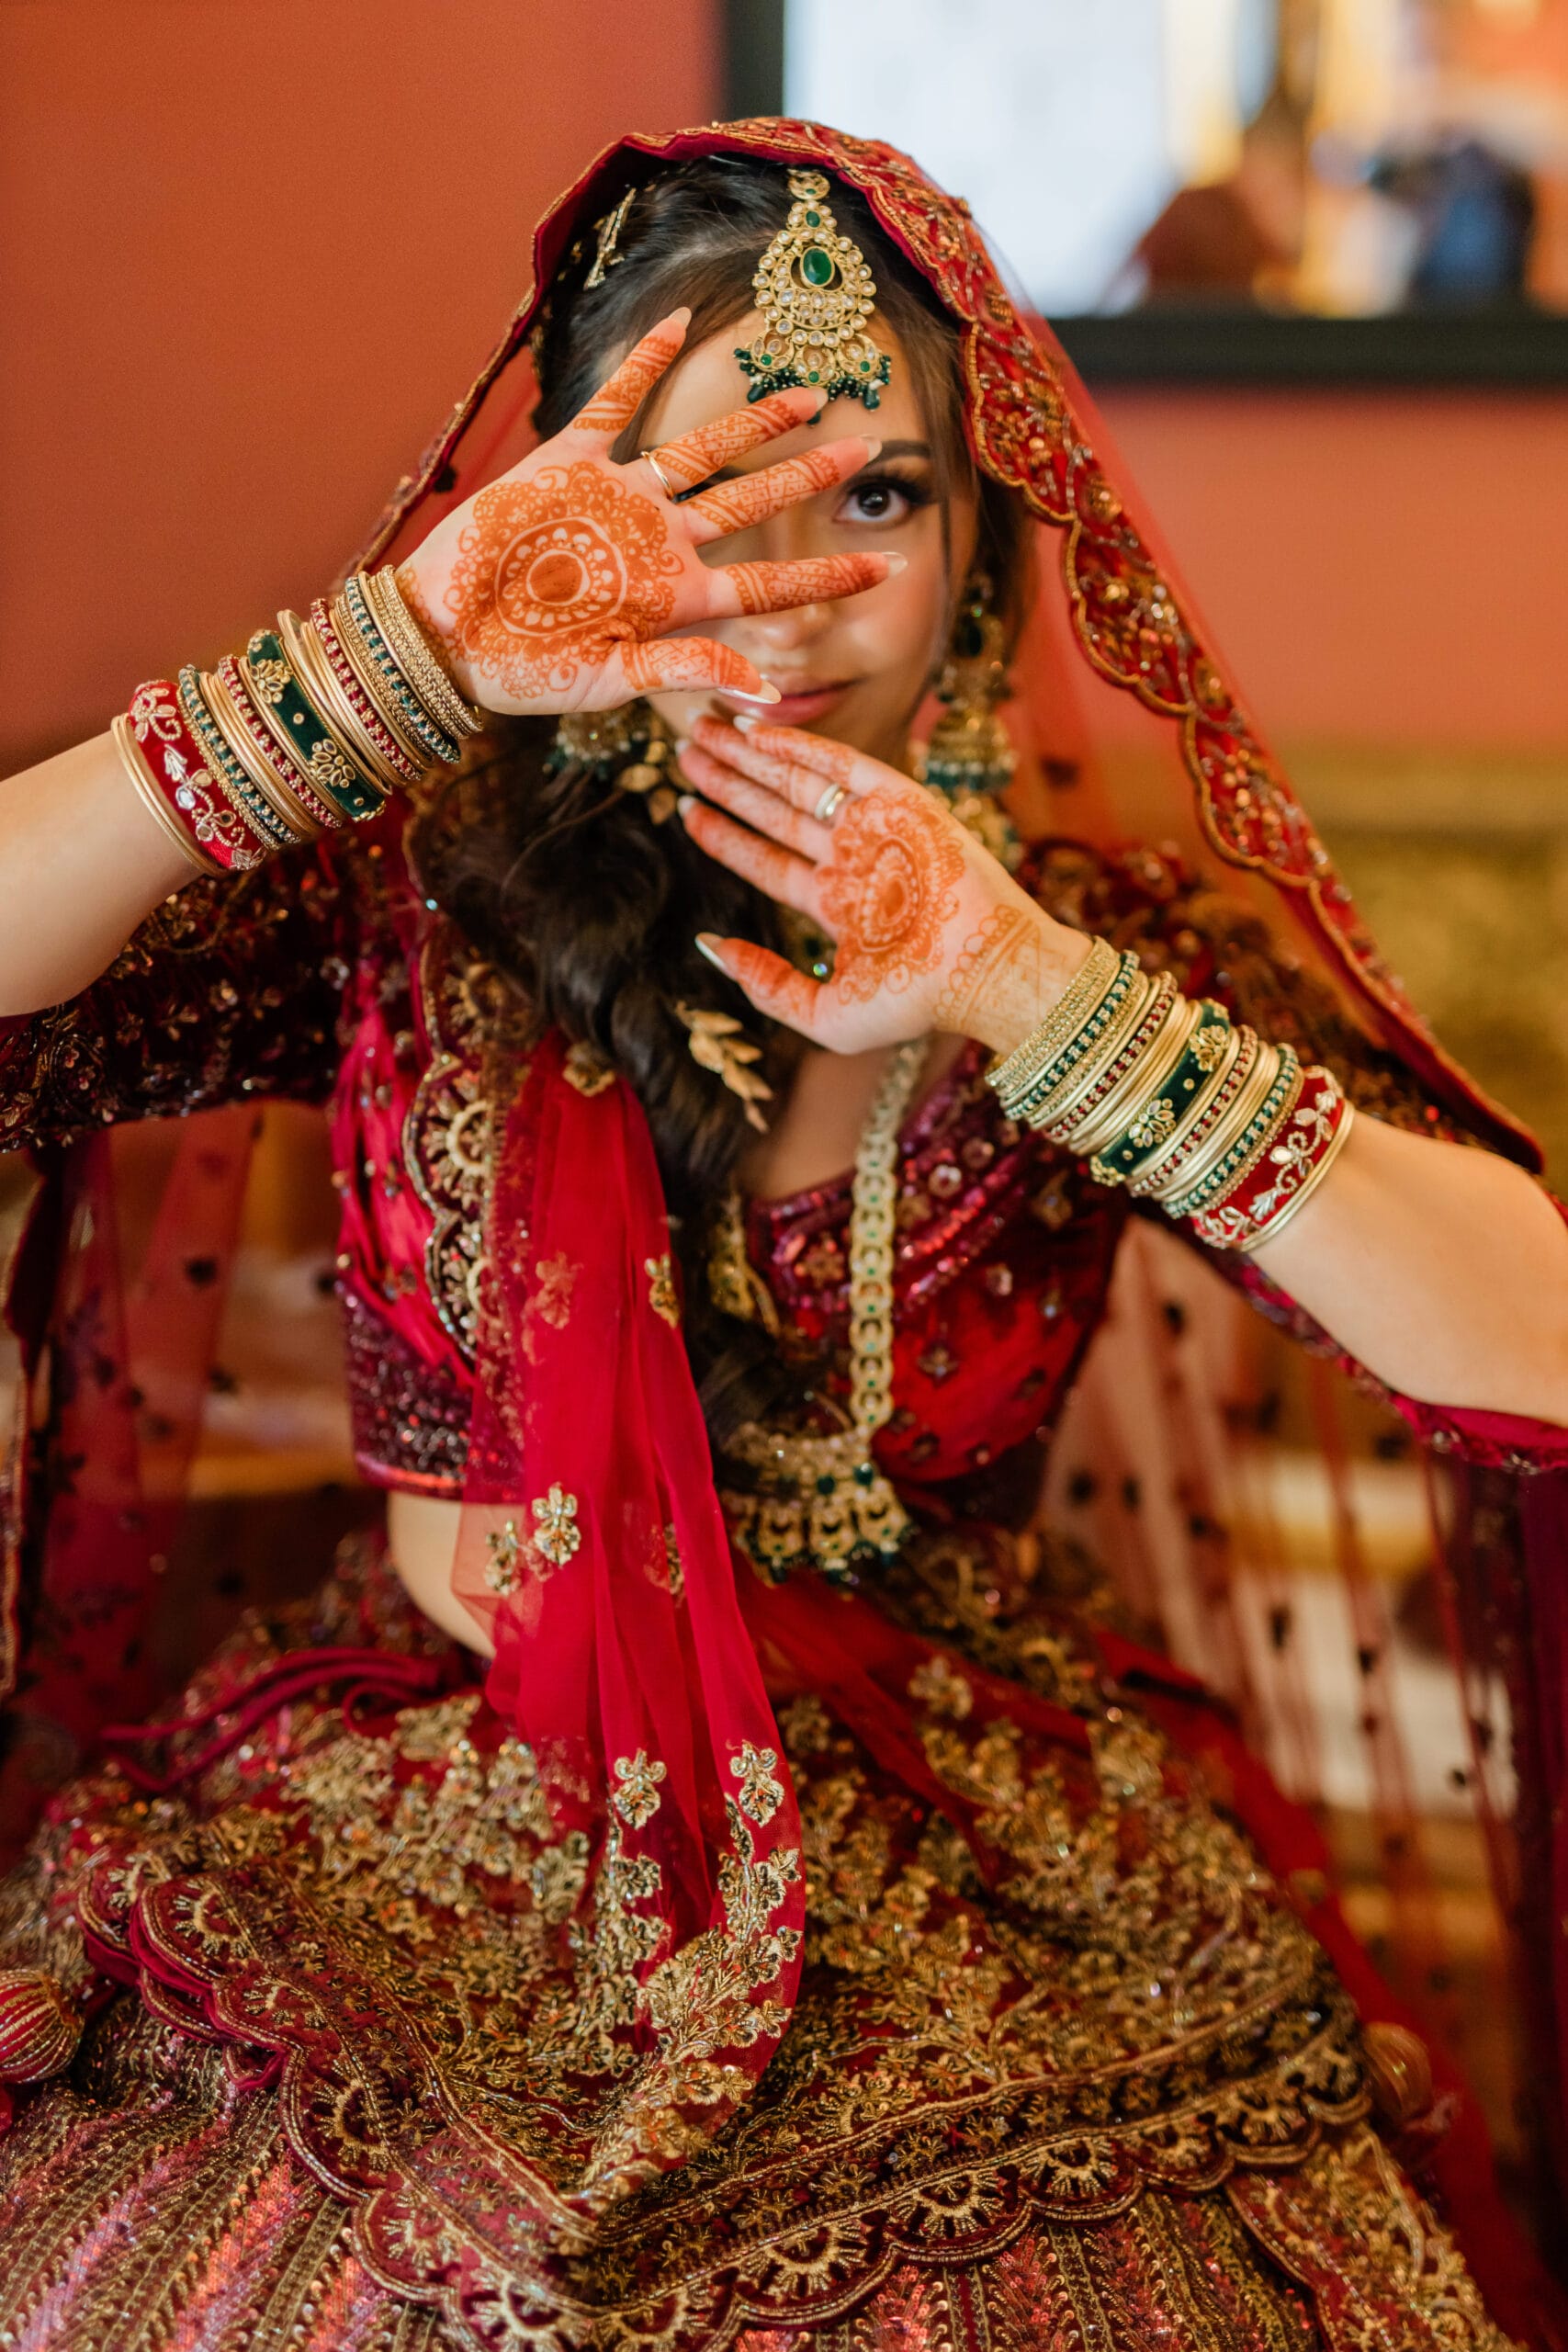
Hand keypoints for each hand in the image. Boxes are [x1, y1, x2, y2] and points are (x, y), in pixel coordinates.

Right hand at [396, 310, 897, 716]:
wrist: (443, 635)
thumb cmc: (522, 670)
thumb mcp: (608, 682)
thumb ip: (686, 670)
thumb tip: (768, 691)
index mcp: (674, 599)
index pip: (769, 584)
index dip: (828, 575)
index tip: (885, 563)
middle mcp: (658, 542)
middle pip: (751, 501)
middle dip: (808, 477)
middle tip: (866, 449)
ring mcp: (618, 499)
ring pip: (700, 448)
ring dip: (752, 419)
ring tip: (807, 392)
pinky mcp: (567, 464)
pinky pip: (613, 403)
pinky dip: (642, 362)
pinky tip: (677, 322)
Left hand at [676, 713, 1092, 1056]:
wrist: (982, 970)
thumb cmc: (914, 1001)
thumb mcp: (825, 1014)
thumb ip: (765, 985)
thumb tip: (710, 947)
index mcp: (838, 906)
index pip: (767, 861)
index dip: (725, 836)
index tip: (686, 810)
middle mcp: (852, 861)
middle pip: (774, 812)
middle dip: (729, 782)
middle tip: (685, 752)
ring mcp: (876, 828)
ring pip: (799, 782)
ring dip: (751, 757)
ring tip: (702, 732)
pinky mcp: (900, 800)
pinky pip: (839, 763)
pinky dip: (797, 746)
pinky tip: (752, 731)